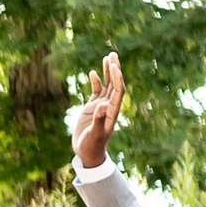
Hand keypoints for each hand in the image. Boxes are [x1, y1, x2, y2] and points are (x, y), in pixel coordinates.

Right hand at [69, 52, 126, 171]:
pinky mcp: (92, 108)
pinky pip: (96, 91)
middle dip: (114, 69)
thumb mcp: (95, 133)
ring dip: (107, 72)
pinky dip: (95, 81)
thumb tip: (104, 105)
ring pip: (107, 85)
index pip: (118, 91)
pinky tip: (92, 72)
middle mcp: (109, 106)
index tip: (114, 66)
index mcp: (113, 111)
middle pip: (115, 84)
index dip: (117, 78)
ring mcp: (101, 106)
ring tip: (107, 57)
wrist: (87, 152)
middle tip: (113, 54)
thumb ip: (100, 119)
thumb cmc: (92, 145)